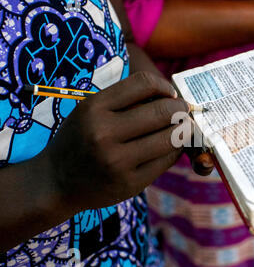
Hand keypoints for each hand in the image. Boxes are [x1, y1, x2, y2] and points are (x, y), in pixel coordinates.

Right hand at [37, 71, 192, 211]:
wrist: (56, 182)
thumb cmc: (80, 139)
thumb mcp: (90, 111)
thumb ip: (125, 101)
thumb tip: (171, 95)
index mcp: (94, 108)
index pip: (143, 83)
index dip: (165, 86)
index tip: (170, 93)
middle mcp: (104, 133)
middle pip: (162, 111)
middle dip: (181, 108)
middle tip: (184, 110)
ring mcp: (118, 161)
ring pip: (170, 137)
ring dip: (184, 130)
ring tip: (183, 128)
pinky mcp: (131, 183)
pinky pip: (167, 160)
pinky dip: (176, 150)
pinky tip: (171, 147)